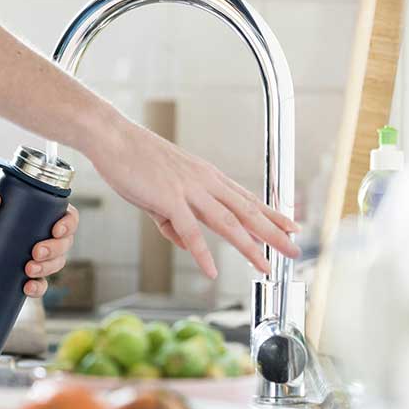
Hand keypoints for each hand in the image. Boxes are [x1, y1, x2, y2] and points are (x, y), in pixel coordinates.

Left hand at [0, 185, 78, 297]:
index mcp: (35, 212)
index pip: (65, 215)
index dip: (69, 223)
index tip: (56, 229)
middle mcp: (38, 234)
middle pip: (64, 243)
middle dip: (56, 250)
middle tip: (35, 252)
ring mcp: (30, 256)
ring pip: (55, 264)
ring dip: (49, 268)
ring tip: (28, 270)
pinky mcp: (18, 275)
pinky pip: (38, 284)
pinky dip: (38, 288)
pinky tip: (27, 288)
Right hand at [90, 120, 299, 278]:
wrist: (113, 138)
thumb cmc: (133, 160)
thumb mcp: (159, 192)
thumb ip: (173, 220)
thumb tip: (184, 243)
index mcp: (206, 176)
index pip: (246, 198)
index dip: (271, 213)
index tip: (290, 225)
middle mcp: (205, 182)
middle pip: (247, 211)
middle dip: (274, 232)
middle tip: (295, 249)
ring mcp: (189, 189)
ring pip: (227, 222)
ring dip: (249, 246)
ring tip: (265, 266)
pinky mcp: (169, 198)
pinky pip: (190, 231)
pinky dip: (201, 253)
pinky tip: (212, 270)